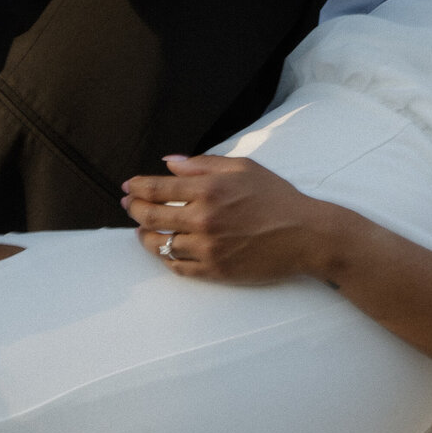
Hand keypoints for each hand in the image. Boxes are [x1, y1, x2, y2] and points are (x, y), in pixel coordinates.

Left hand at [123, 155, 333, 283]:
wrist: (304, 235)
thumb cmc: (277, 197)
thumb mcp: (243, 167)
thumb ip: (202, 163)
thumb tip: (169, 162)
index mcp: (209, 189)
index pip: (159, 188)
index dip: (138, 187)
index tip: (127, 186)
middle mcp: (204, 219)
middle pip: (152, 217)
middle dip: (135, 209)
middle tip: (128, 205)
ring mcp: (208, 248)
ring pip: (162, 245)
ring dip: (146, 237)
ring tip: (142, 231)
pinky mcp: (215, 271)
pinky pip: (179, 267)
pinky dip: (167, 259)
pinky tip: (165, 251)